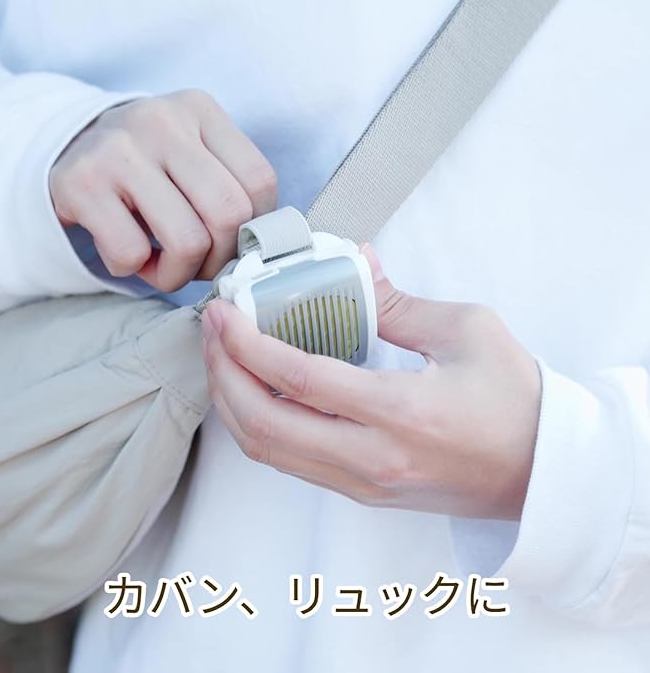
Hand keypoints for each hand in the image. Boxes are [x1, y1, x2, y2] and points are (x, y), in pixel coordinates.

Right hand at [49, 90, 276, 289]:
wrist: (69, 149)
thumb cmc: (149, 167)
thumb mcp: (193, 155)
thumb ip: (230, 187)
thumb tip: (258, 249)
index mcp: (200, 111)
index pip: (259, 182)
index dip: (252, 229)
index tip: (231, 242)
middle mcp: (162, 121)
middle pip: (229, 214)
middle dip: (220, 258)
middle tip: (200, 264)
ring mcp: (119, 149)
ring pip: (187, 241)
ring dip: (179, 274)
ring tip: (165, 265)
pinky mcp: (82, 183)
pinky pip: (132, 253)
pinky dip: (135, 269)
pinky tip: (128, 253)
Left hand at [202, 246, 541, 520]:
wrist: (543, 472)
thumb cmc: (515, 400)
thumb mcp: (466, 331)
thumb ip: (398, 301)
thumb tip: (358, 262)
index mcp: (400, 412)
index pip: (297, 379)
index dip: (246, 344)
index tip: (223, 313)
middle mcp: (371, 458)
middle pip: (263, 425)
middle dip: (222, 374)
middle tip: (212, 332)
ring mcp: (363, 483)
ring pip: (268, 451)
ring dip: (233, 403)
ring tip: (224, 358)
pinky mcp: (362, 492)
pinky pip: (290, 462)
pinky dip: (260, 426)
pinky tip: (257, 391)